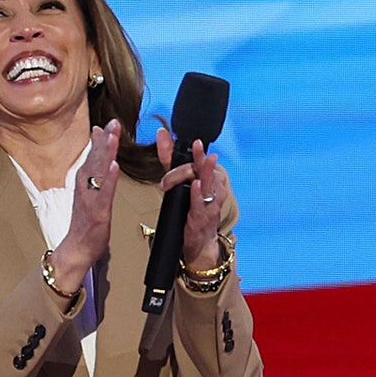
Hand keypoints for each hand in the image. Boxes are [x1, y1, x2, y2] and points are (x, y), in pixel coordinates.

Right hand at [49, 120, 120, 294]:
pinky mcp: (98, 212)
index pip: (93, 157)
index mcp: (85, 184)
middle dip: (105, 140)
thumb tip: (100, 162)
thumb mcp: (89, 197)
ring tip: (112, 136)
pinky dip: (109, 178)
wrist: (76, 250)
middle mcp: (86, 188)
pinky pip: (104, 193)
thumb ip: (94, 179)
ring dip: (106, 152)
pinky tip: (114, 166)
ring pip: (99, 172)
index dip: (99, 140)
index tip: (106, 124)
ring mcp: (91, 199)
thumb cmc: (84, 225)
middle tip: (112, 123)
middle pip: (96, 159)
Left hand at [156, 127, 227, 271]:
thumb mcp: (179, 181)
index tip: (187, 140)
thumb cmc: (191, 210)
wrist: (200, 243)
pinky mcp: (203, 218)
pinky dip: (199, 194)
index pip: (202, 160)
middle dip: (200, 158)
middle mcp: (214, 188)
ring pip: (207, 184)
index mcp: (210, 177)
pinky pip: (202, 204)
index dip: (195, 152)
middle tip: (197, 144)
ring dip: (201, 173)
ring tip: (203, 158)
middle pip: (206, 170)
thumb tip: (162, 133)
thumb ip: (170, 158)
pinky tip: (197, 185)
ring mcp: (211, 203)